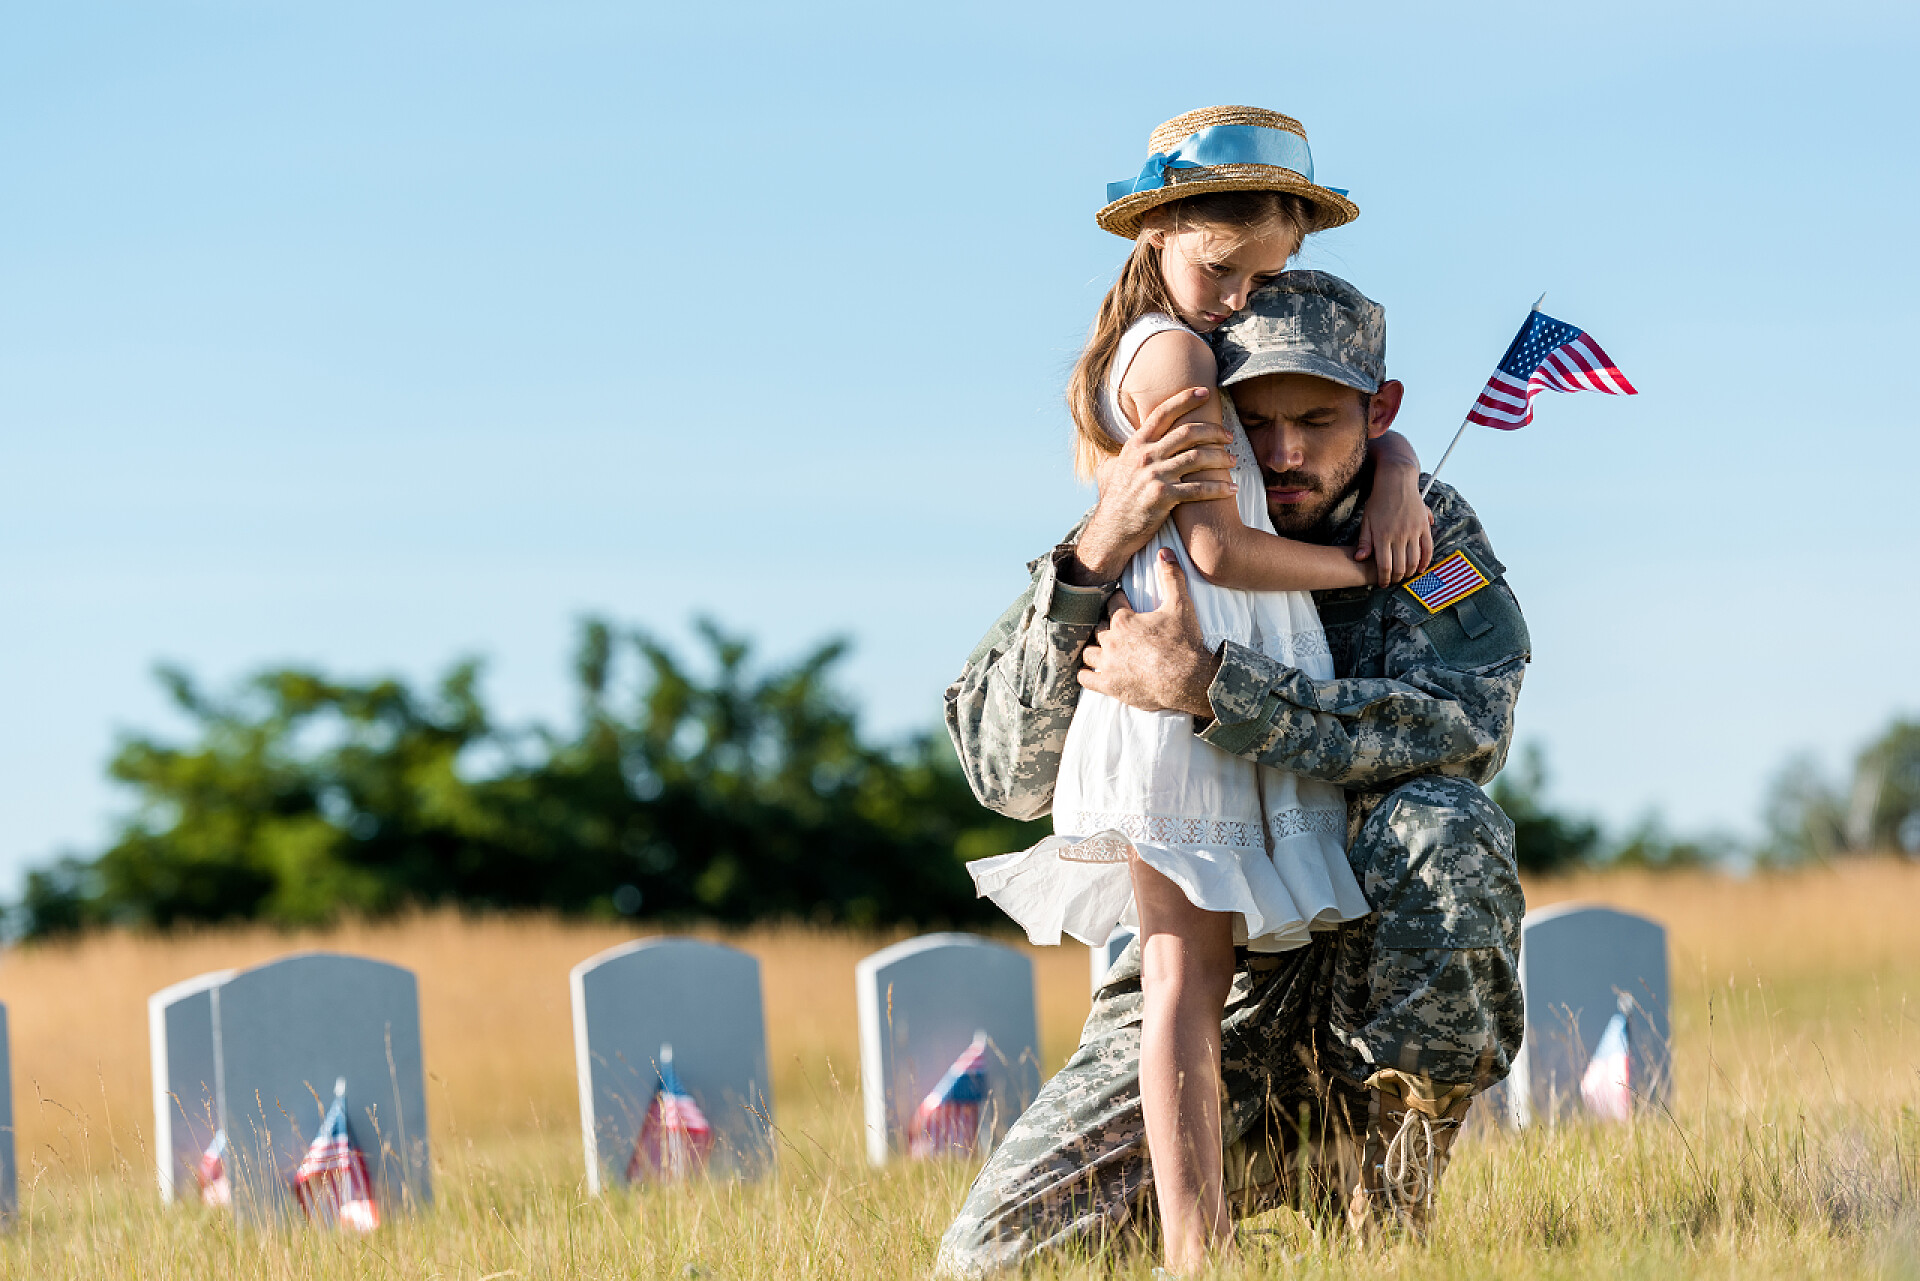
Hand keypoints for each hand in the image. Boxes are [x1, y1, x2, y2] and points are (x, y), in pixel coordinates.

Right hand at [1065, 388, 1236, 584]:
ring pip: (1197, 457)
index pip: (1163, 413)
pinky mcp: (1163, 498)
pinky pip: (1198, 489)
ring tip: (1233, 461)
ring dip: (1220, 458)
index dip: (1186, 399)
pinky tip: (1232, 489)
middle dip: (1213, 431)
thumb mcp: (1113, 468)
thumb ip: (1127, 453)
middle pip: (1187, 432)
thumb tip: (1131, 440)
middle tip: (1228, 436)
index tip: (1206, 392)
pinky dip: (1218, 488)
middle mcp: (1145, 456)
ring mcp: (1154, 476)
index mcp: (1136, 445)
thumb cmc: (1116, 501)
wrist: (1111, 531)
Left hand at [1078, 549, 1220, 718]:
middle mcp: (1111, 642)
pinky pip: (1086, 679)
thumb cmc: (1185, 642)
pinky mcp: (1110, 686)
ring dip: (1096, 649)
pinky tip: (1093, 671)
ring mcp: (1108, 665)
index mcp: (1123, 620)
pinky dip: (1087, 674)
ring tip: (1105, 649)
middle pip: (1099, 628)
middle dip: (1107, 626)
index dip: (1119, 601)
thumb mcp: (1181, 605)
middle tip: (1118, 629)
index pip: (1112, 603)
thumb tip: (1164, 551)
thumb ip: (1171, 576)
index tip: (1123, 602)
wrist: (1190, 680)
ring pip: (1089, 653)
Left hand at [1354, 471, 1434, 587]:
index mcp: (1382, 536)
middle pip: (1400, 567)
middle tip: (1393, 581)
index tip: (1382, 583)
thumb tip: (1359, 559)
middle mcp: (1398, 535)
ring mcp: (1413, 531)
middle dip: (1396, 578)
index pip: (1384, 566)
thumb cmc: (1378, 501)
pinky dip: (1425, 561)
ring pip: (1414, 561)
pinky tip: (1420, 568)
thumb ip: (1364, 541)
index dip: (1384, 578)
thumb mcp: (1366, 521)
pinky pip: (1427, 549)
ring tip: (1404, 575)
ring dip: (1409, 572)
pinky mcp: (1424, 527)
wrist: (1396, 481)